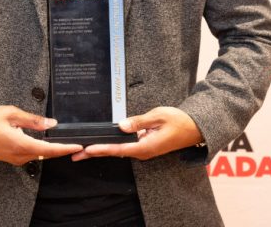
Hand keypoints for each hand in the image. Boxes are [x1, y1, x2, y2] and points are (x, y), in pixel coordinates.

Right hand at [0, 105, 82, 165]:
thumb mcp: (11, 114)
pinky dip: (41, 149)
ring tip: (64, 142)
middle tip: (76, 144)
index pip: (49, 149)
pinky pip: (31, 154)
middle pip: (47, 154)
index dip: (65, 149)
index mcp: (21, 144)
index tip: (78, 147)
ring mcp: (16, 159)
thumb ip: (32, 120)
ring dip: (51, 149)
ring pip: (39, 155)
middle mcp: (20, 155)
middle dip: (62, 149)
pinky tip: (46, 142)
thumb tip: (51, 123)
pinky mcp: (13, 158)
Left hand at [71, 106, 202, 161]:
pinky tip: (102, 143)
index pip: (118, 149)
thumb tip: (121, 125)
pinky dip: (111, 146)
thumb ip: (139, 121)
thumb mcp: (158, 116)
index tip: (86, 150)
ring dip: (102, 149)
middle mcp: (142, 152)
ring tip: (83, 150)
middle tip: (75, 154)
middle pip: (114, 153)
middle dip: (95, 152)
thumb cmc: (179, 121)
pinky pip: (125, 147)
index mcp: (145, 147)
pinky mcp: (145, 146)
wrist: (195, 128)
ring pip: (118, 151)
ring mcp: (144, 150)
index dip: (101, 149)